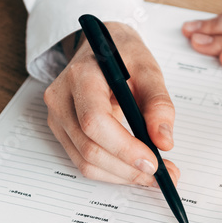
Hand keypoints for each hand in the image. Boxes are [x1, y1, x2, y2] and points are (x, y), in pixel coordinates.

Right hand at [43, 22, 178, 185]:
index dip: (124, 148)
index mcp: (81, 76)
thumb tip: (163, 142)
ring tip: (152, 174)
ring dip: (121, 175)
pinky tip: (134, 169)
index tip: (153, 161)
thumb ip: (159, 104)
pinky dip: (111, 172)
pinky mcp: (62, 131)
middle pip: (89, 148)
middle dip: (128, 168)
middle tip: (161, 174)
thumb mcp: (148, 69)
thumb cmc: (123, 54)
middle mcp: (61, 99)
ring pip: (86, 162)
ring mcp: (57, 117)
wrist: (99, 47)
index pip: (94, 121)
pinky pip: (84, 162)